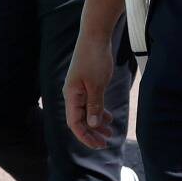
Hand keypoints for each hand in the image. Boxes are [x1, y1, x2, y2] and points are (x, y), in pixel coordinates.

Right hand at [64, 28, 117, 149]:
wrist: (95, 36)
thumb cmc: (94, 58)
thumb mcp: (97, 84)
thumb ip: (95, 105)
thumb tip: (93, 124)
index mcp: (71, 95)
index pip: (75, 123)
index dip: (85, 136)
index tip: (98, 145)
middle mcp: (72, 94)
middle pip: (80, 120)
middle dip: (92, 133)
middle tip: (105, 144)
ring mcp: (79, 89)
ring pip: (86, 112)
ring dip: (97, 124)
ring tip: (110, 133)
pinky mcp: (87, 84)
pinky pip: (91, 103)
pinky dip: (99, 111)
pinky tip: (108, 117)